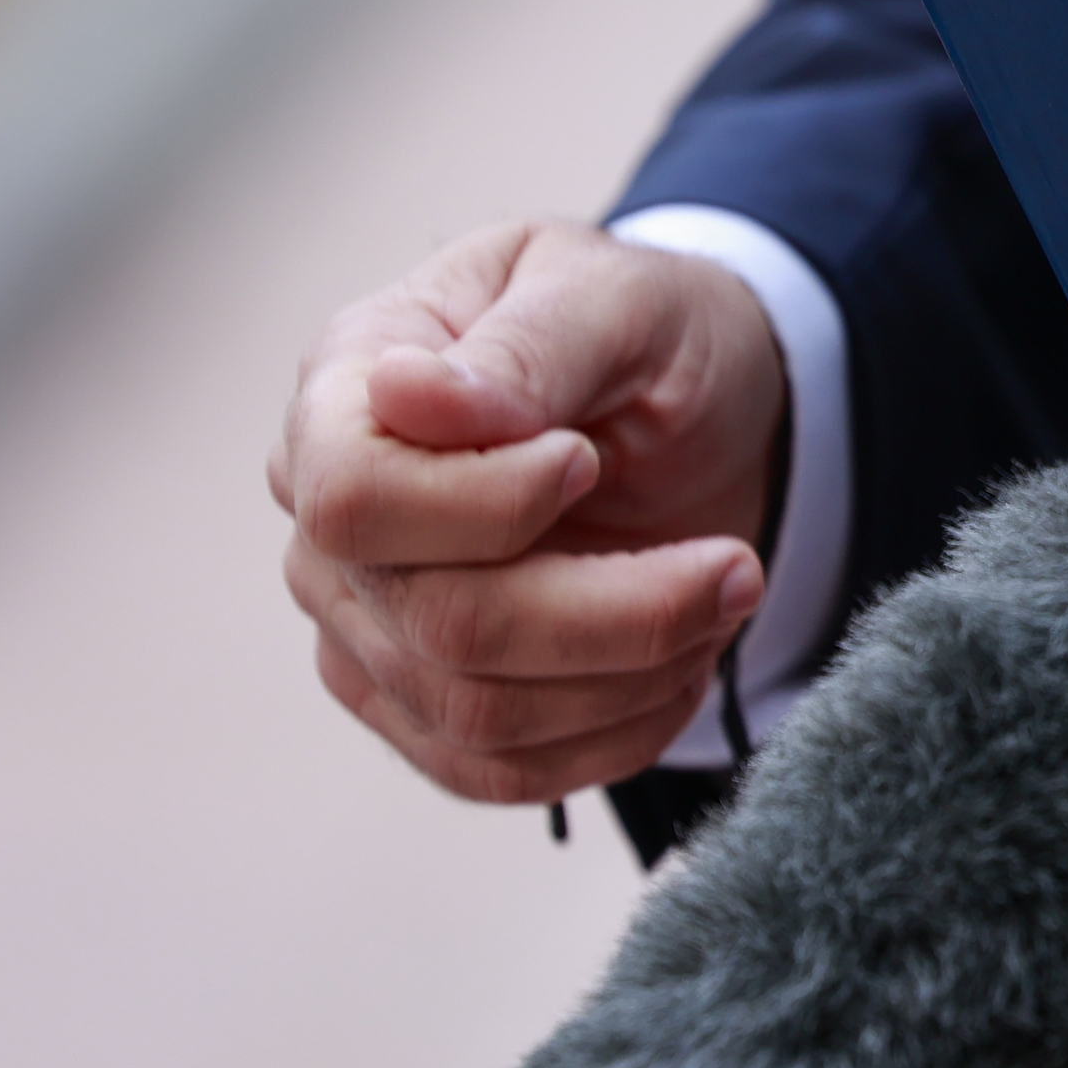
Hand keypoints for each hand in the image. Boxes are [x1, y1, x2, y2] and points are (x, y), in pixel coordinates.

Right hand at [270, 220, 786, 802]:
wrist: (699, 407)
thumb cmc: (649, 334)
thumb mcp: (617, 296)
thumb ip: (530, 347)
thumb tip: (412, 397)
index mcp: (348, 389)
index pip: (353, 497)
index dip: (482, 505)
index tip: (588, 461)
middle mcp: (331, 523)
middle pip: (437, 623)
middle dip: (616, 609)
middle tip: (736, 566)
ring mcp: (367, 625)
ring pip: (477, 714)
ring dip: (635, 673)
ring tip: (724, 598)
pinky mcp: (423, 704)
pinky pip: (498, 771)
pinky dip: (616, 737)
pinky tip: (686, 666)